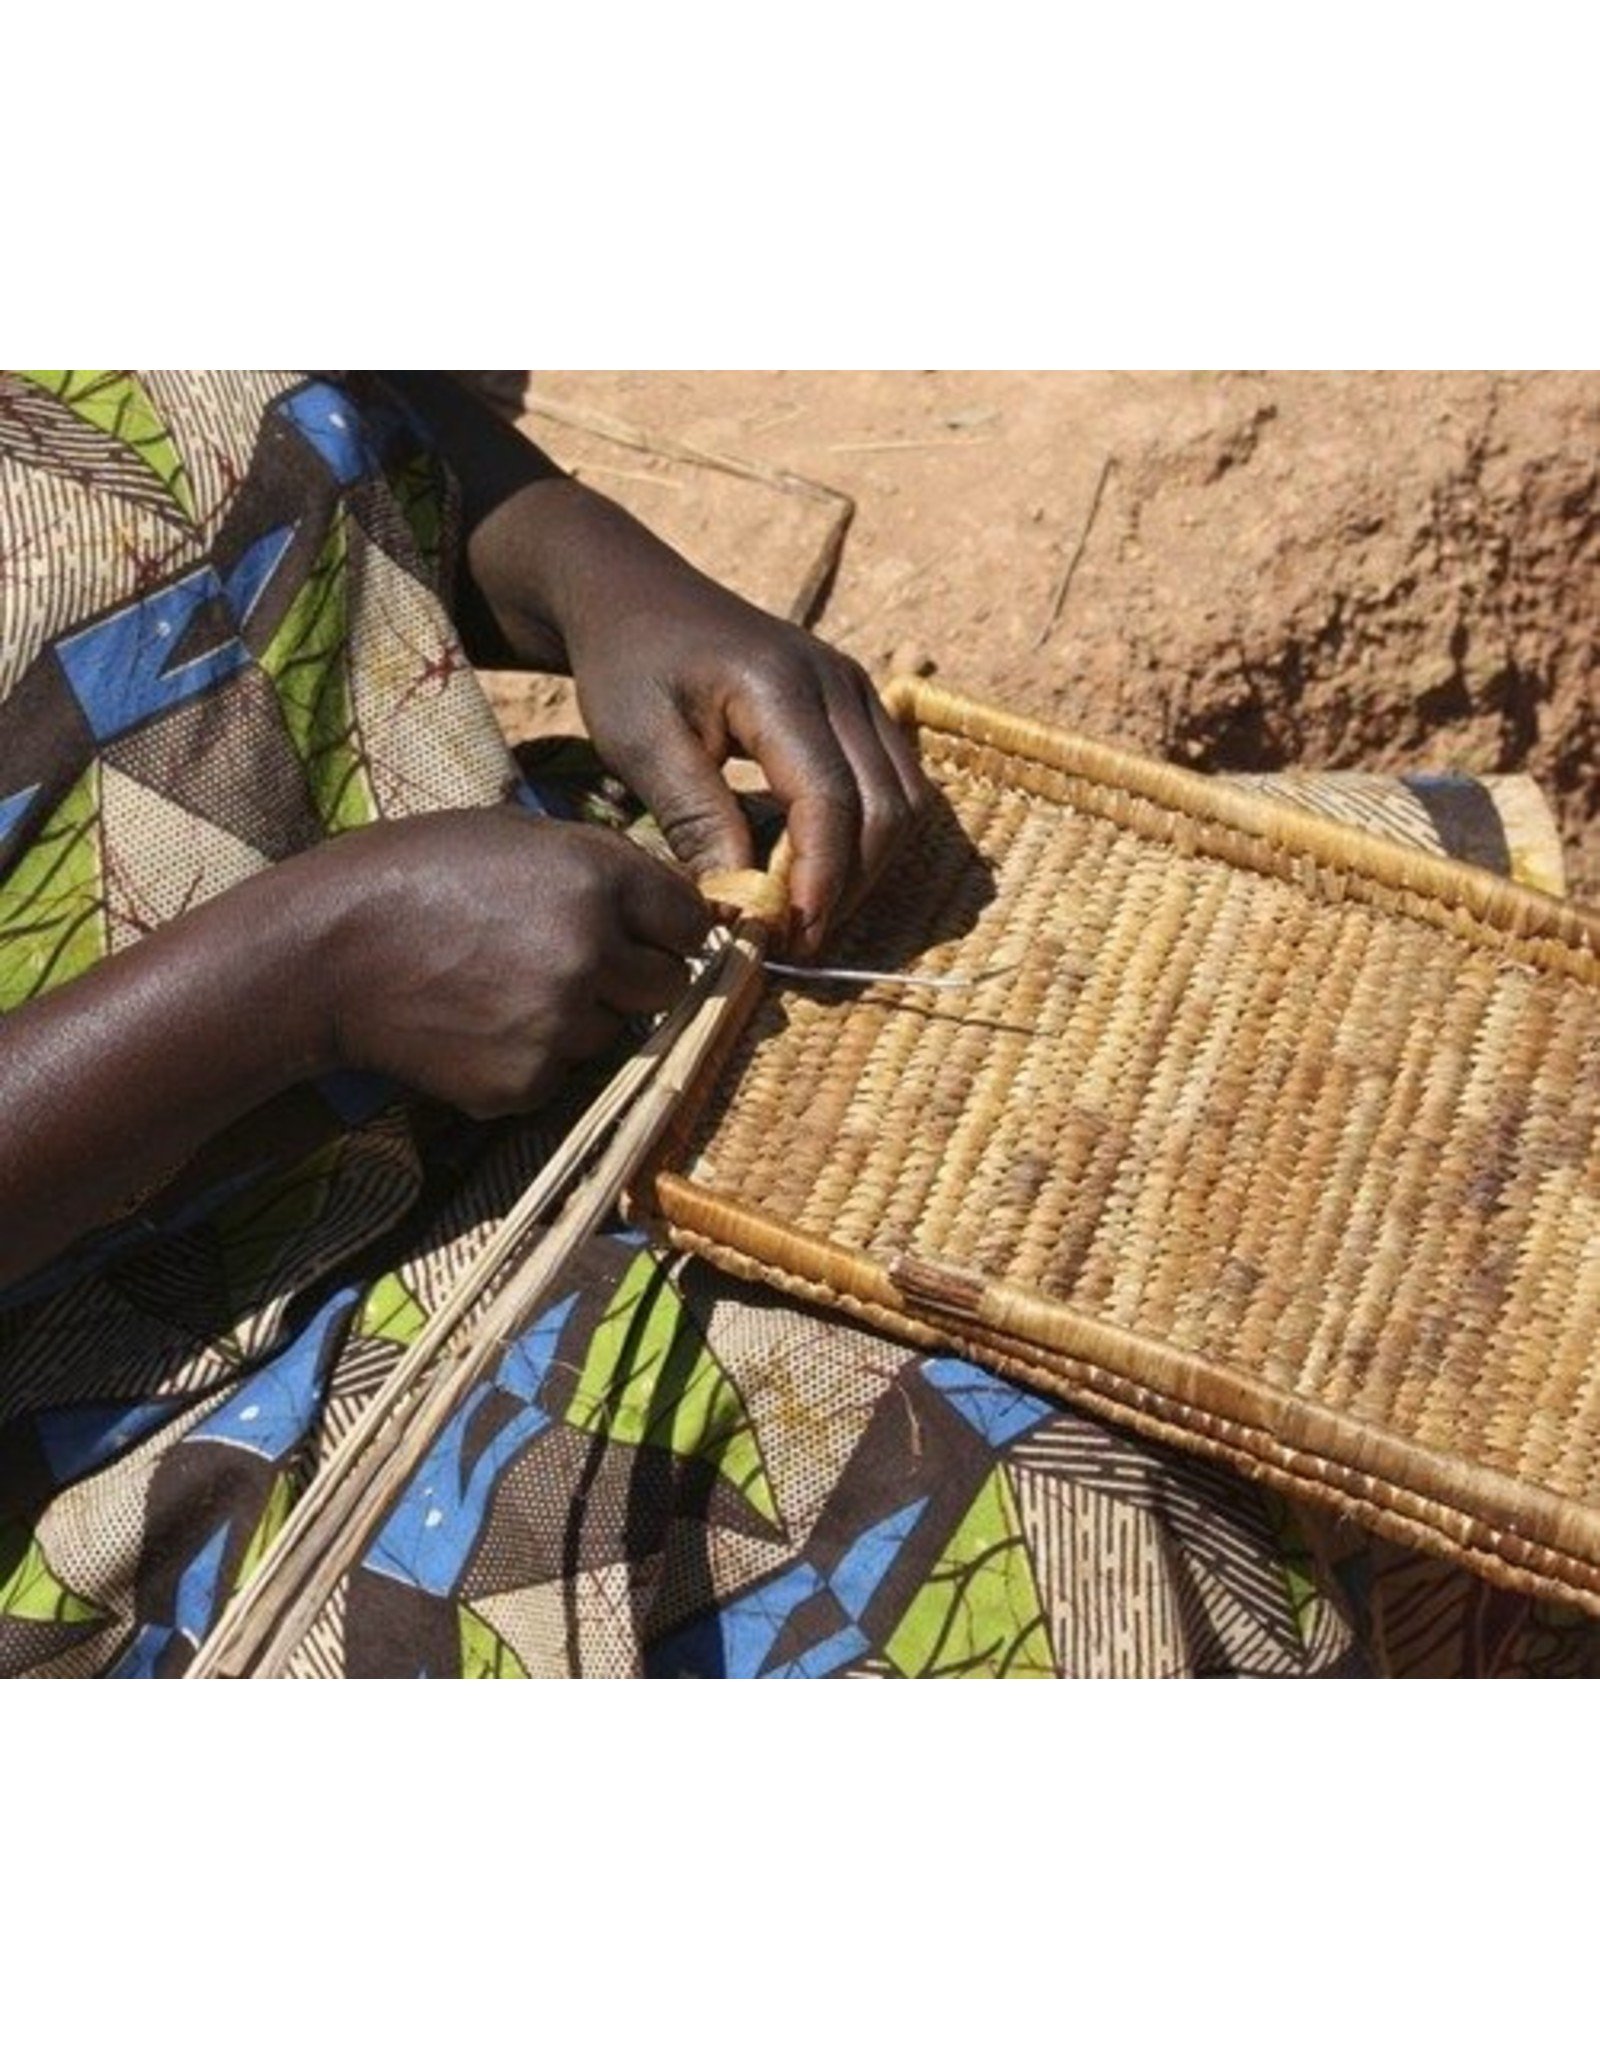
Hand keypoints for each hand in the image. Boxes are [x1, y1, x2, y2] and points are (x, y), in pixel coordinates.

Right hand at [311, 810, 709, 1119]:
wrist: (324, 953)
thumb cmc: (415, 872)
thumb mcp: (516, 833)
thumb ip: (602, 864)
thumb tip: (673, 905)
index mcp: (599, 878)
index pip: (691, 924)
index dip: (669, 928)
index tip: (647, 933)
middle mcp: (592, 953)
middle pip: (667, 986)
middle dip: (633, 976)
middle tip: (570, 961)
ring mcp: (560, 1024)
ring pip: (613, 1034)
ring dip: (579, 1018)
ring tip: (504, 986)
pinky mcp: (525, 1081)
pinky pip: (560, 1074)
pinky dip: (532, 1057)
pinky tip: (478, 1023)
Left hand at [567, 533, 932, 955]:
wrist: (635, 595)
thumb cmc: (627, 665)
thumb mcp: (640, 743)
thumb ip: (696, 818)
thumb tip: (743, 904)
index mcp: (780, 686)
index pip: (831, 799)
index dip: (819, 879)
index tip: (788, 937)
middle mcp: (839, 682)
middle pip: (885, 806)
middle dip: (848, 886)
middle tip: (794, 942)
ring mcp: (858, 690)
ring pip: (906, 801)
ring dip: (868, 868)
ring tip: (808, 914)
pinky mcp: (859, 704)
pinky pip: (896, 783)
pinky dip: (872, 838)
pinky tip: (819, 871)